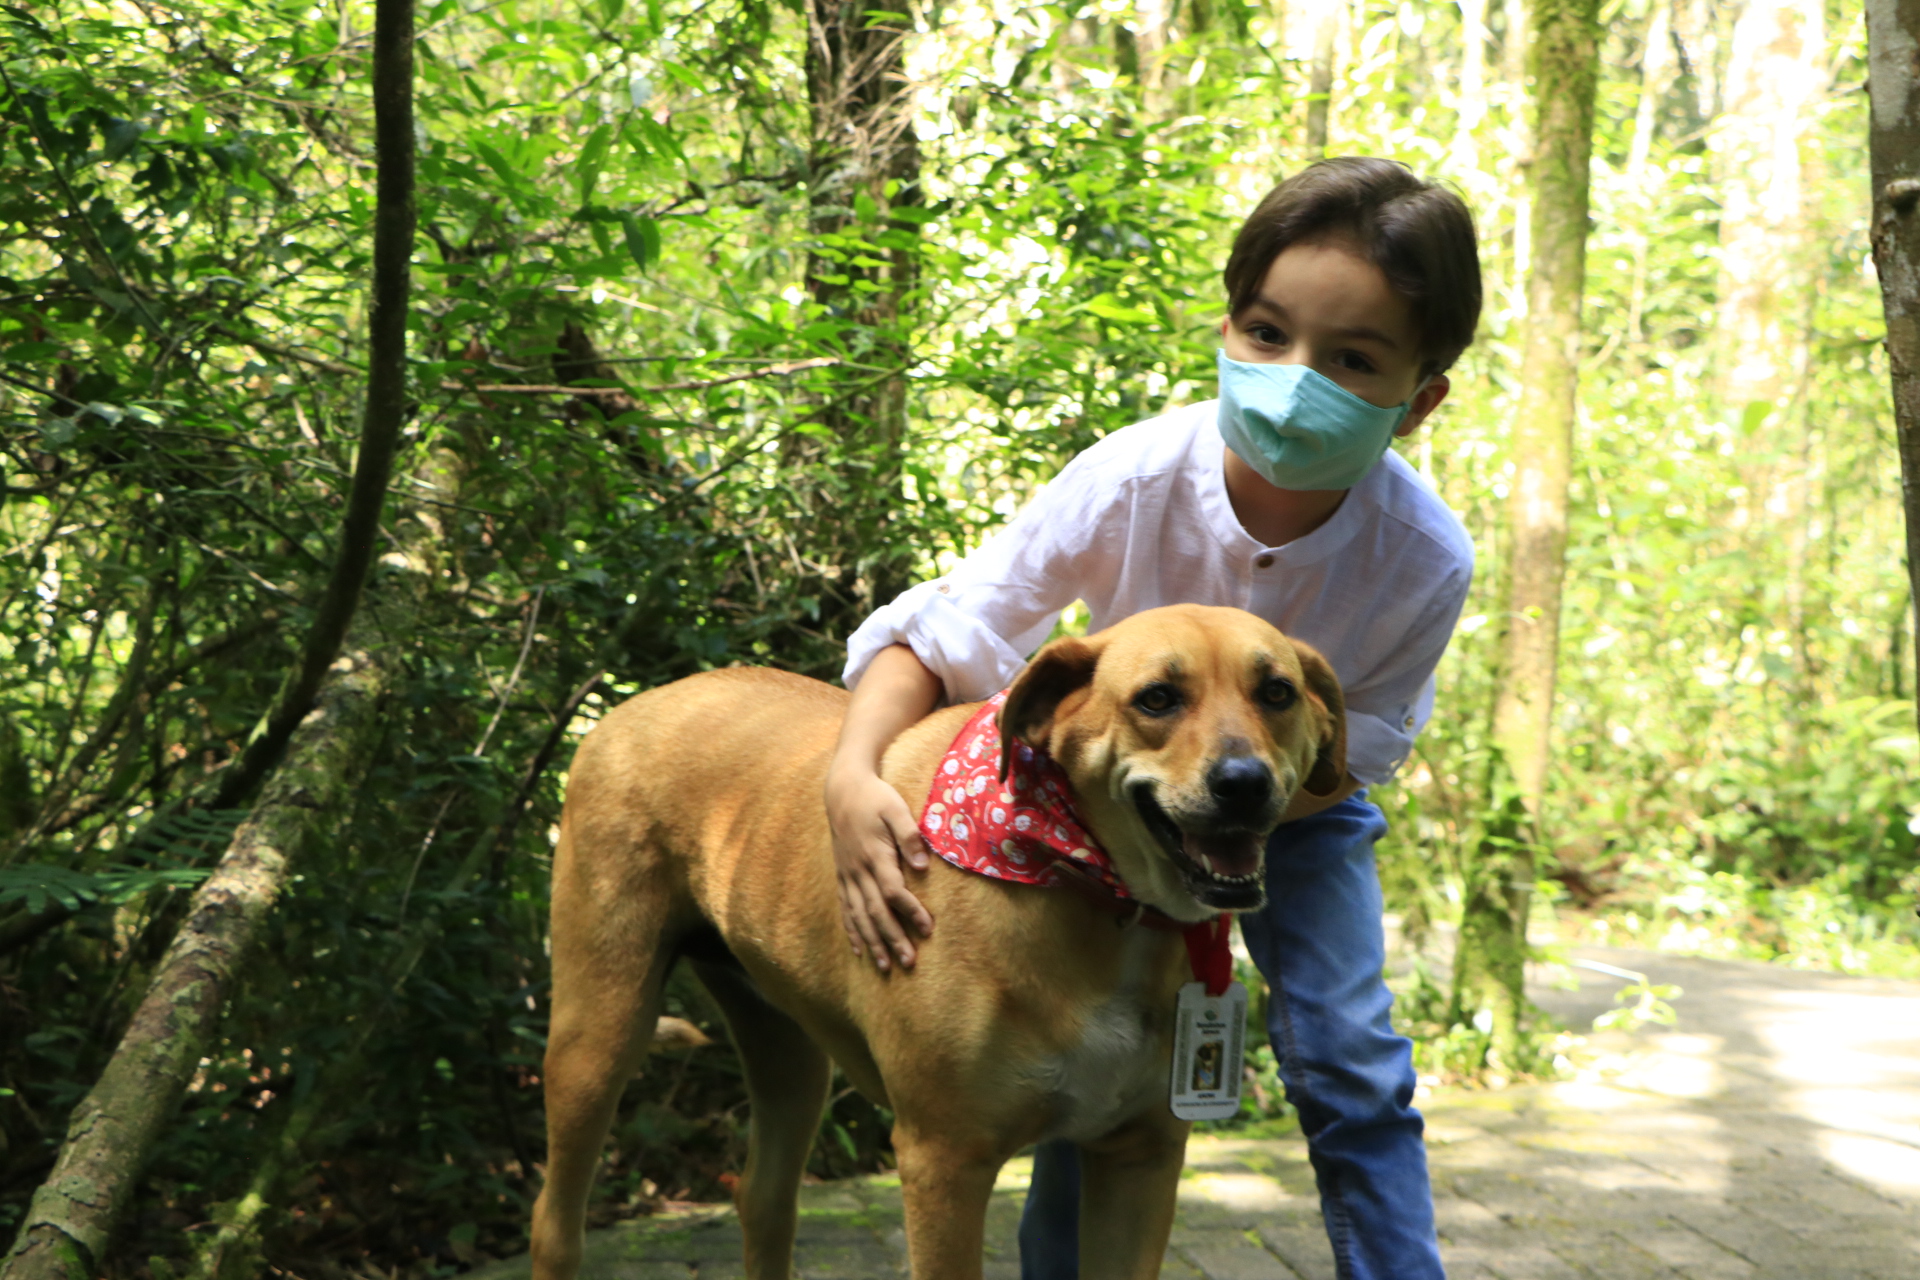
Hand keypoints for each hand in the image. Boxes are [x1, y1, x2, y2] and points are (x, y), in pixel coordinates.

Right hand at [826, 765, 934, 972]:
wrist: (842, 790)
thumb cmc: (875, 798)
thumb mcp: (895, 808)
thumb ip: (909, 835)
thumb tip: (923, 865)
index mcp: (875, 855)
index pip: (893, 891)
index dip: (910, 911)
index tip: (927, 928)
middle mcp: (859, 870)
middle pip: (876, 912)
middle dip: (893, 938)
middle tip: (909, 962)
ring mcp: (848, 875)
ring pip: (859, 916)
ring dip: (873, 943)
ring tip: (886, 966)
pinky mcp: (842, 876)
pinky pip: (846, 910)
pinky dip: (853, 931)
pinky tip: (860, 950)